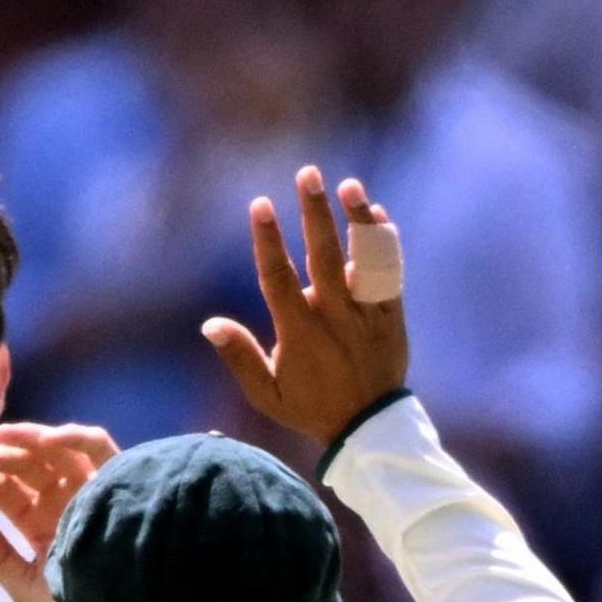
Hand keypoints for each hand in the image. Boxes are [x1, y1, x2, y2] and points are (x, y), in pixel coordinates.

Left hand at [0, 422, 119, 601]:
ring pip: (57, 449)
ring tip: (2, 436)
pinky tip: (47, 438)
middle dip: (1, 459)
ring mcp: (87, 486)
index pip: (11, 493)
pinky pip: (98, 447)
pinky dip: (74, 435)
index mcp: (42, 523)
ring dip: (29, 438)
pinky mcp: (114, 478)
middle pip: (29, 467)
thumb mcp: (24, 586)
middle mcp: (63, 500)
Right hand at [202, 166, 409, 447]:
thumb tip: (209, 324)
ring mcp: (366, 314)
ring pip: (362, 259)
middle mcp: (334, 316)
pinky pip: (389, 274)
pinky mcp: (391, 316)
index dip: (267, 239)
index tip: (260, 205)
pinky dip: (383, 244)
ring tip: (349, 184)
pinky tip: (376, 214)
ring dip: (355, 219)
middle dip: (313, 212)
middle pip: (322, 254)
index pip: (277, 277)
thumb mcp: (267, 394)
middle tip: (307, 174)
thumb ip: (240, 357)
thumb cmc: (310, 407)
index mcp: (299, 332)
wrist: (370, 428)